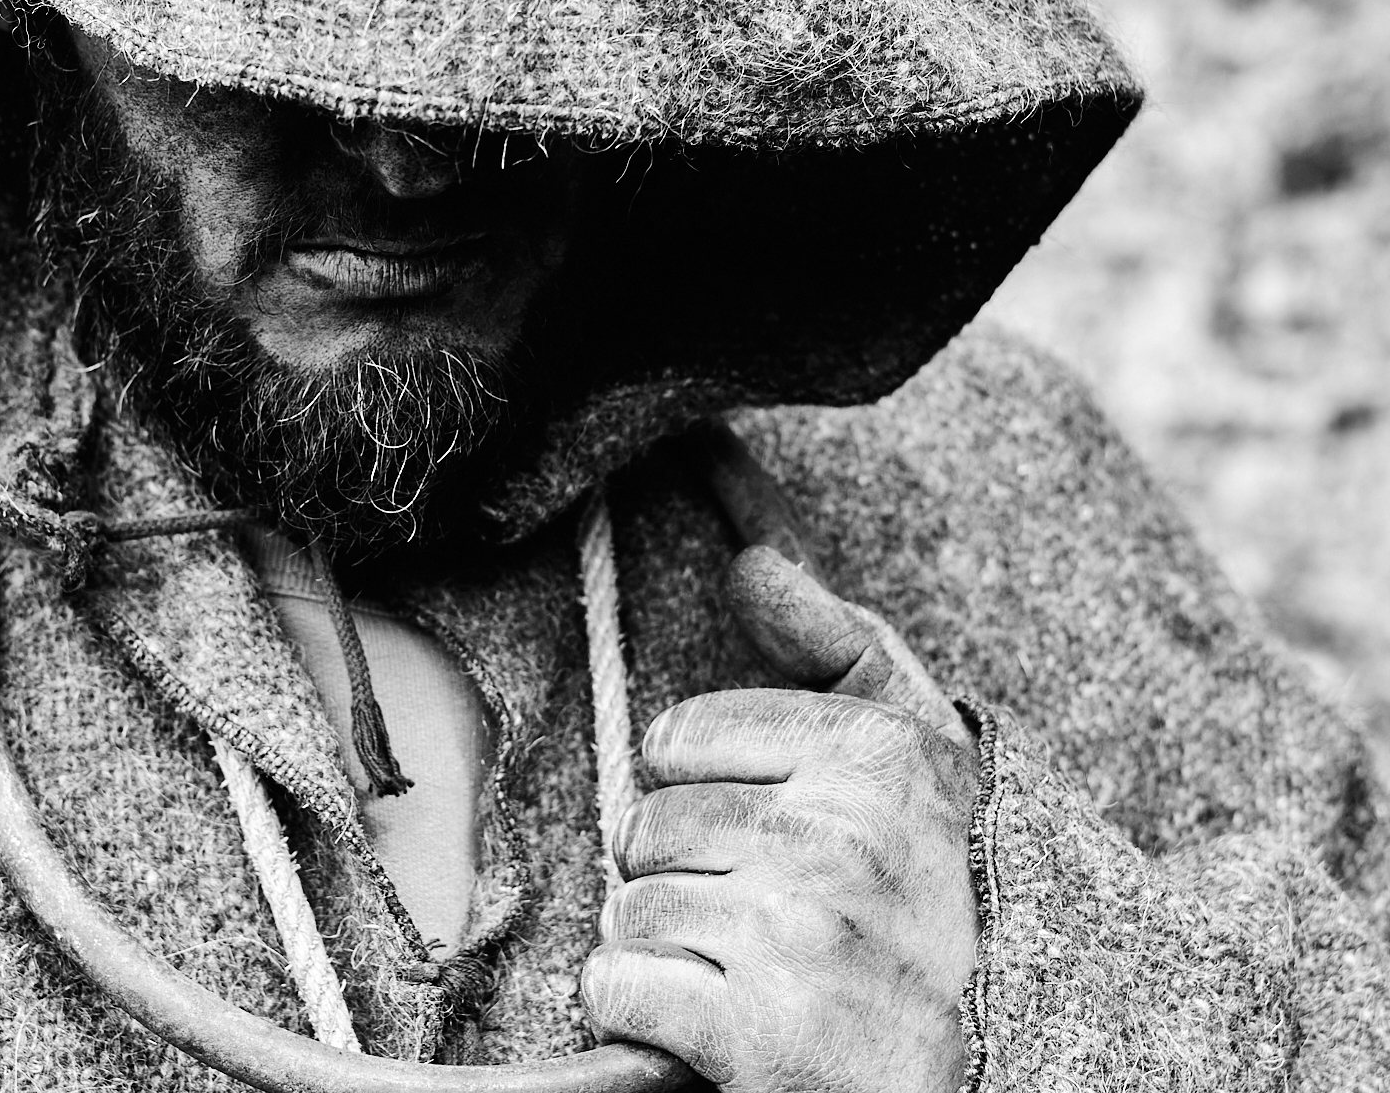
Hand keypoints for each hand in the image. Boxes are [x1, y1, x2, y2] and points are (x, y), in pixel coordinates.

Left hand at [580, 547, 979, 1091]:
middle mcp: (844, 837)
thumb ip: (837, 647)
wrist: (985, 1078)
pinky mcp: (760, 1031)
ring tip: (749, 971)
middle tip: (762, 921)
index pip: (676, 738)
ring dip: (666, 951)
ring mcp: (799, 934)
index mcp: (881, 758)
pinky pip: (616, 985)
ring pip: (628, 907)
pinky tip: (714, 1026)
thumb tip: (753, 560)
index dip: (704, 794)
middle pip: (646, 825)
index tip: (771, 838)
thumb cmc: (934, 912)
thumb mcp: (919, 763)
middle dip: (682, 877)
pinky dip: (640, 1016)